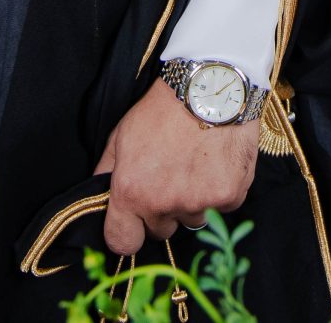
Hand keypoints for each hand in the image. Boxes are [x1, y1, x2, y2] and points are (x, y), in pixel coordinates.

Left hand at [97, 75, 260, 254]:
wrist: (210, 88)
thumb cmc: (162, 109)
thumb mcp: (121, 135)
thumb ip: (107, 172)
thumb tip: (100, 199)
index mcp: (132, 192)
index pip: (122, 242)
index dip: (127, 232)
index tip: (133, 223)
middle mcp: (164, 204)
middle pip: (159, 230)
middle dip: (161, 211)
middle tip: (170, 177)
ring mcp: (199, 203)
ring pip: (191, 219)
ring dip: (192, 202)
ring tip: (196, 165)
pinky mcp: (229, 196)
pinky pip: (221, 208)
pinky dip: (219, 191)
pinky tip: (217, 163)